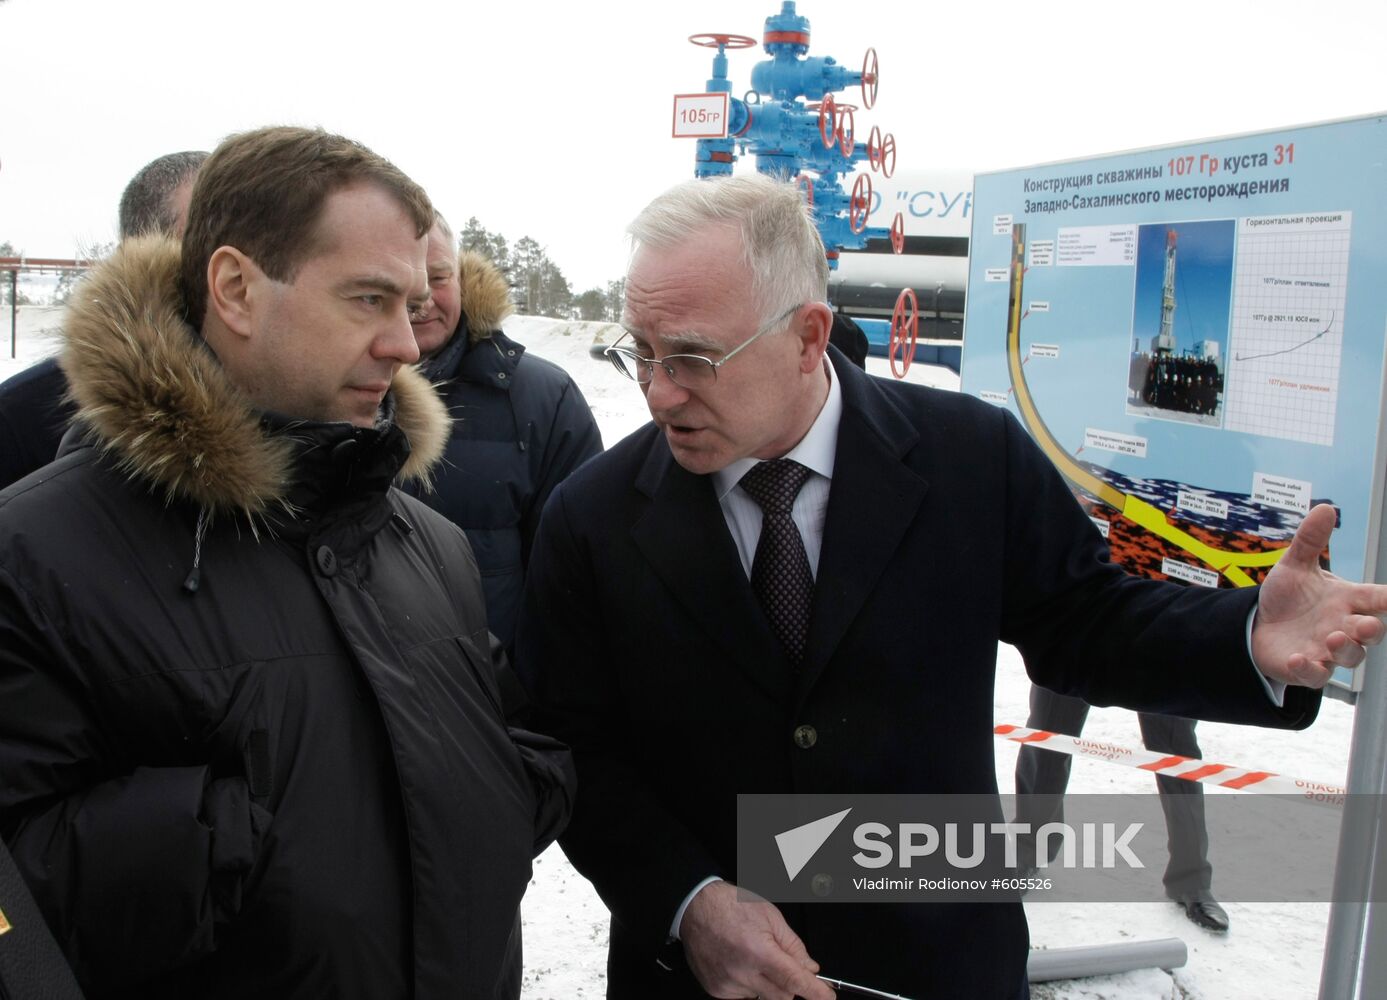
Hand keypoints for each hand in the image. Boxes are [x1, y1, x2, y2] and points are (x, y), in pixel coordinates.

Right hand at [680, 880, 834, 999]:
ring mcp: (727, 984)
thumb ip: (793, 946)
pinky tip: (741, 964)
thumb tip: (810, 969)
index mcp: (758, 951)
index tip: (827, 996)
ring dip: (769, 984)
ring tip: (755, 956)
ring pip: (763, 997)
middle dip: (791, 984)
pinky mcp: (716, 990)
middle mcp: (742, 972)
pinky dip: (750, 985)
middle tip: (786, 965)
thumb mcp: (770, 916)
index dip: (815, 992)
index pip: (794, 981)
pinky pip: (744, 996)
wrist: (695, 908)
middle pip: (783, 995)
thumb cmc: (730, 906)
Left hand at [1251, 504, 1386, 686]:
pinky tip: (1298, 659)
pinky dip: (1310, 669)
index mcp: (1347, 600)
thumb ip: (1311, 541)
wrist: (1258, 624)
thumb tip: (1325, 508)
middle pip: (1371, 632)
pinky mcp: (1307, 667)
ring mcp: (1327, 650)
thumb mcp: (1295, 566)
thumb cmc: (1288, 597)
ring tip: (1330, 638)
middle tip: (1365, 625)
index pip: (1379, 598)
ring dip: (1344, 649)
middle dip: (1372, 630)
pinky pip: (1315, 675)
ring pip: (1350, 656)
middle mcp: (1343, 626)